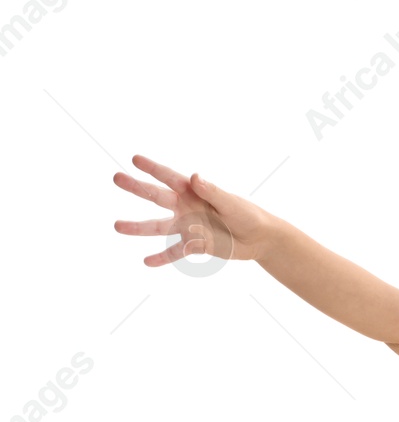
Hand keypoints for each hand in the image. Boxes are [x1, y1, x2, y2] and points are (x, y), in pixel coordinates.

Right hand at [113, 154, 278, 265]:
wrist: (259, 238)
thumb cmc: (248, 215)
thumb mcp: (231, 203)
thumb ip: (213, 192)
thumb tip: (195, 177)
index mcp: (195, 192)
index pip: (171, 177)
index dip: (153, 168)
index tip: (135, 159)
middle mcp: (186, 207)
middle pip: (157, 197)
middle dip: (137, 187)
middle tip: (116, 178)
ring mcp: (187, 227)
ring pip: (158, 226)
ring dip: (138, 227)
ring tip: (117, 226)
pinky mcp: (193, 245)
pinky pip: (174, 252)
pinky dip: (161, 258)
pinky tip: (147, 261)